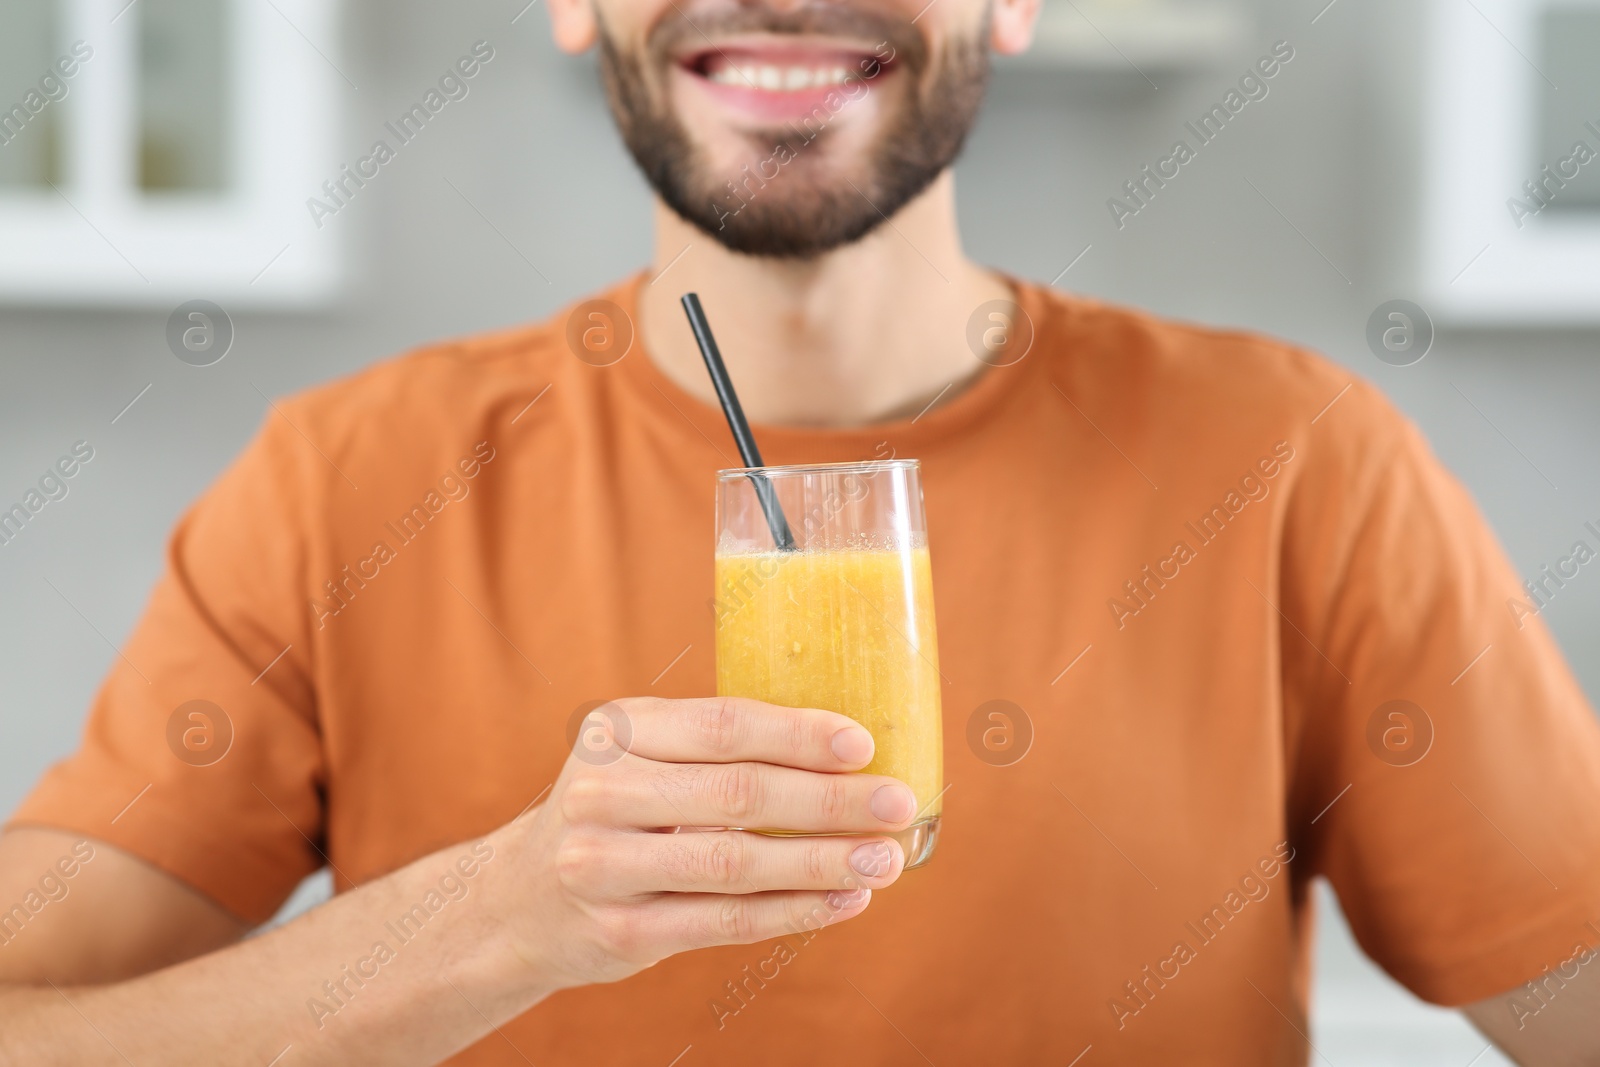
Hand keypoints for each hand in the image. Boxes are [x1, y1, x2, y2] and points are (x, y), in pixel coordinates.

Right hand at [487, 696, 916, 989]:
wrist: (518, 899)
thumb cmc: (616, 810)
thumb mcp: (641, 755)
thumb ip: (717, 748)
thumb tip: (849, 750)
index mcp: (618, 729)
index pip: (724, 725)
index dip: (798, 734)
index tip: (863, 743)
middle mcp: (603, 792)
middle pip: (737, 794)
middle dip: (830, 801)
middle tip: (896, 803)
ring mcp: (605, 865)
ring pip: (736, 864)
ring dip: (822, 862)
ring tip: (885, 858)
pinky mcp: (623, 931)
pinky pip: (726, 920)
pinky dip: (794, 910)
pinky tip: (844, 900)